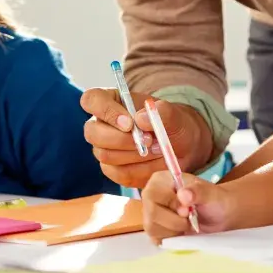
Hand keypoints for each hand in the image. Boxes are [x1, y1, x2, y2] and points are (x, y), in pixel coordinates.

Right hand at [81, 89, 214, 188]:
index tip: (129, 123)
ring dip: (135, 154)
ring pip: (105, 155)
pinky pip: (118, 173)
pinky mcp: (112, 169)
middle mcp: (101, 124)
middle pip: (93, 133)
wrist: (181, 147)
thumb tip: (140, 119)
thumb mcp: (174, 114)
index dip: (106, 111)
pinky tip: (155, 162)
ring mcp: (103, 148)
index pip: (91, 99)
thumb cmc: (173, 124)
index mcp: (111, 101)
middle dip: (122, 139)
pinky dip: (141, 169)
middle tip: (149, 140)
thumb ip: (161, 111)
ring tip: (158, 148)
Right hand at [142, 171, 232, 243]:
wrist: (220, 214)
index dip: (170, 206)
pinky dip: (172, 238)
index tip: (188, 210)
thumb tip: (183, 195)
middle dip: (174, 222)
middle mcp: (151, 196)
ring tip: (187, 223)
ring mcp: (150, 213)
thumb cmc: (214, 200)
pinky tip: (182, 231)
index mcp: (160, 180)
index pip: (152, 196)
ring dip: (174, 230)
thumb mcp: (211, 194)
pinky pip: (156, 239)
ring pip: (152, 229)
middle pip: (151, 215)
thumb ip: (198, 191)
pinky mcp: (155, 230)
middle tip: (190, 218)